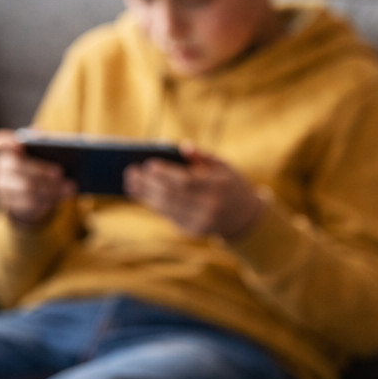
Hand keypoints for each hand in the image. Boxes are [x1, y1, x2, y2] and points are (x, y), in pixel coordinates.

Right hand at [0, 129, 74, 227]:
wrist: (32, 192)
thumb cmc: (40, 164)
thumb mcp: (43, 152)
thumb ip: (45, 143)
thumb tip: (48, 139)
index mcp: (7, 148)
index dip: (7, 142)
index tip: (20, 144)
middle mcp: (0, 166)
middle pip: (16, 167)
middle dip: (40, 170)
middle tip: (60, 173)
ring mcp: (2, 186)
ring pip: (25, 188)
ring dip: (49, 188)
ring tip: (69, 188)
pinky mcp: (9, 204)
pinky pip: (28, 204)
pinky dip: (48, 201)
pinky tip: (61, 197)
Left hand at [124, 145, 262, 239]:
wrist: (246, 218)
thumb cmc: (232, 185)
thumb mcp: (224, 166)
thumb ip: (203, 156)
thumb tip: (181, 147)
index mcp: (218, 187)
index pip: (186, 182)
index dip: (165, 174)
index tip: (148, 164)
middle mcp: (210, 207)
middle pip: (171, 196)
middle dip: (148, 184)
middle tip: (131, 172)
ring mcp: (201, 222)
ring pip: (166, 208)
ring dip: (145, 195)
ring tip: (131, 183)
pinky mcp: (193, 231)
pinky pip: (169, 216)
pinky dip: (154, 204)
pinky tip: (143, 194)